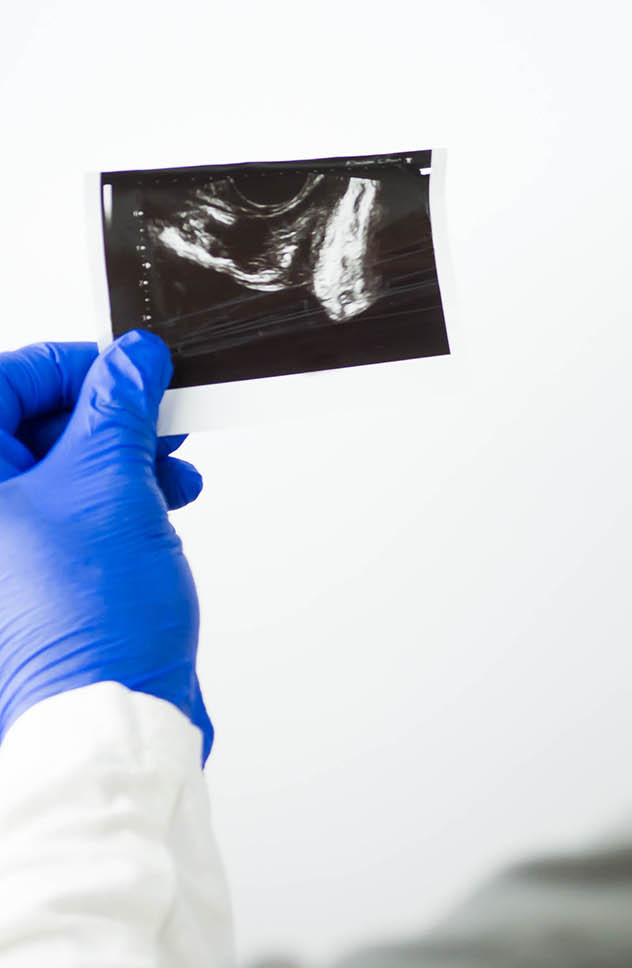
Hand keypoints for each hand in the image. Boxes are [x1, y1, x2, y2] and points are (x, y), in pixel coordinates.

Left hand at [0, 333, 211, 759]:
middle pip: (31, 427)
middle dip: (107, 414)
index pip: (4, 382)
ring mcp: (7, 551)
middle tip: (156, 414)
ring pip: (61, 469)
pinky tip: (165, 502)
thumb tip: (131, 360)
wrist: (107, 713)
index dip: (72, 366)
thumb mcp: (112, 481)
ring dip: (124, 456)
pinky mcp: (38, 578)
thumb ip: (120, 406)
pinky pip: (76, 512)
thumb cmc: (85, 620)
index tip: (128, 367)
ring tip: (173, 467)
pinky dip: (122, 498)